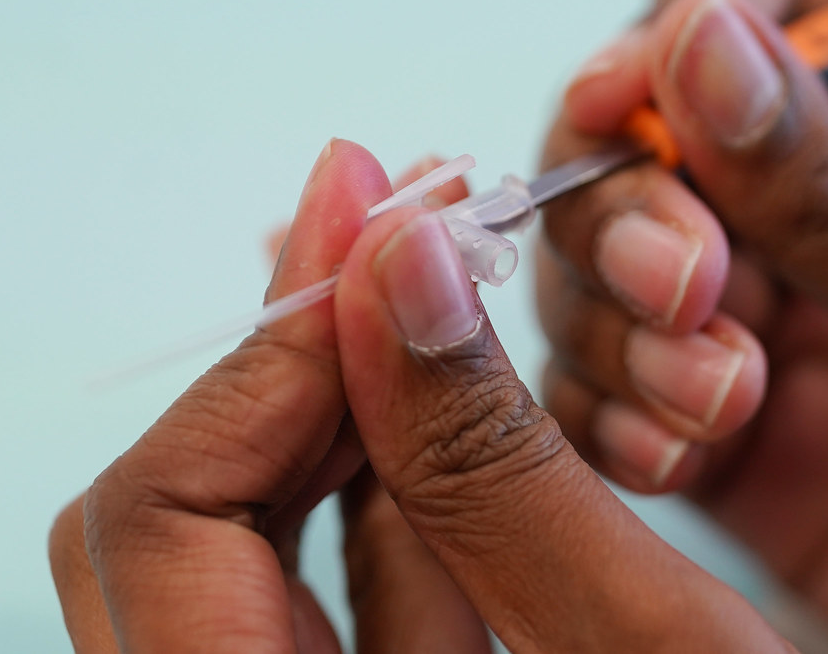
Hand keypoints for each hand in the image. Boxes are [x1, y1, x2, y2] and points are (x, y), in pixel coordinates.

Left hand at [50, 141, 792, 651]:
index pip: (166, 523)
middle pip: (182, 522)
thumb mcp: (661, 653)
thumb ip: (500, 462)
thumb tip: (396, 266)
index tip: (360, 217)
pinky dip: (393, 493)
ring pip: (254, 544)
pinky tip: (459, 414)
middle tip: (395, 231)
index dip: (266, 351)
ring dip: (350, 408)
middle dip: (305, 357)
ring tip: (434, 293)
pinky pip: (333, 593)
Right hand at [539, 0, 827, 650]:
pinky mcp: (708, 425)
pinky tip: (673, 461)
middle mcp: (821, 218)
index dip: (678, 41)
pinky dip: (609, 420)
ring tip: (715, 405)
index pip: (776, 22)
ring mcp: (758, 322)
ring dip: (621, 331)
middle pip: (649, 148)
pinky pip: (602, 392)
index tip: (615, 100)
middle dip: (632, 212)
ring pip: (602, 273)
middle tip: (682, 288)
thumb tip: (702, 47)